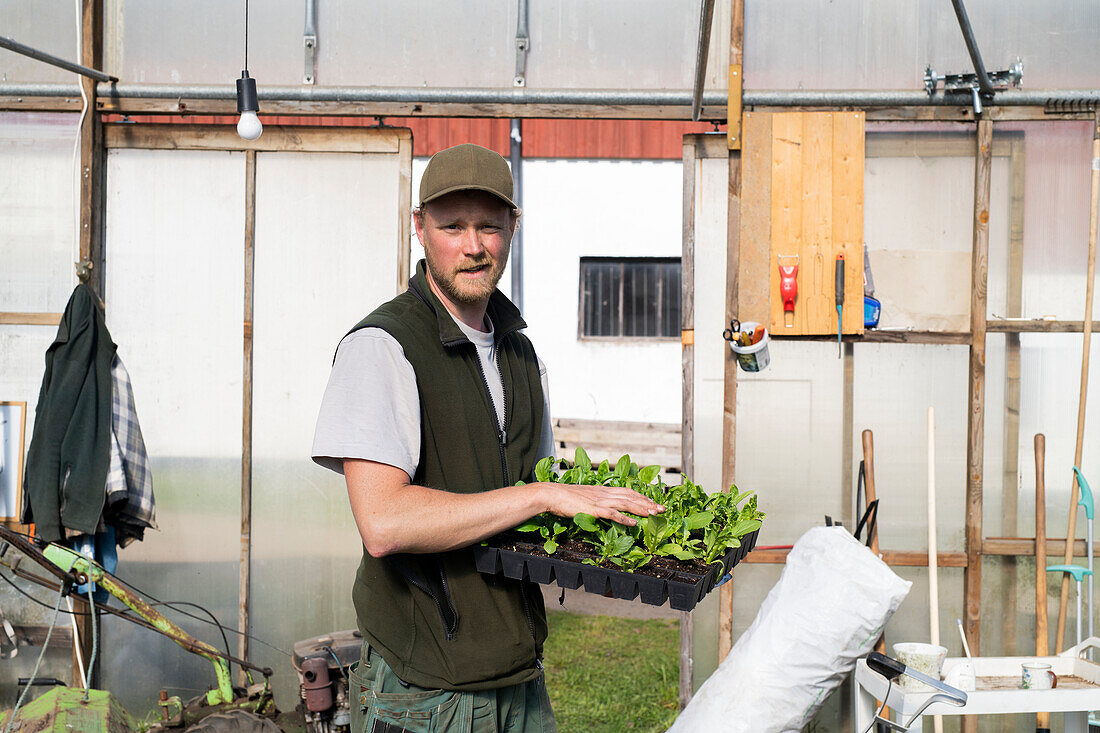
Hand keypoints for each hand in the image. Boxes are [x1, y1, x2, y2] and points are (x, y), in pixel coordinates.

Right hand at [539, 483, 663, 525]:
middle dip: (648, 503)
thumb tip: (603, 508)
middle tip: (662, 509)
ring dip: (642, 509)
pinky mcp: (593, 509)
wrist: (552, 494)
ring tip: (654, 514)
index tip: (653, 502)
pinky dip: (624, 518)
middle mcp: (605, 493)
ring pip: (626, 503)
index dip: (641, 497)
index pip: (627, 491)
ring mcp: (600, 500)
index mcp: (603, 490)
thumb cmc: (565, 498)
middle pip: (631, 496)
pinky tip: (634, 523)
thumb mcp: (585, 497)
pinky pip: (612, 514)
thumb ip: (596, 502)